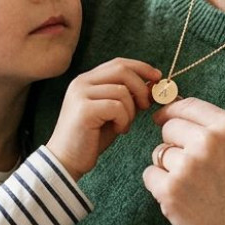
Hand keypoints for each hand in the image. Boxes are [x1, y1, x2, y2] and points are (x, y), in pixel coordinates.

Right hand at [46, 57, 159, 178]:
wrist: (67, 161)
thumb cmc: (90, 138)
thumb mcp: (113, 113)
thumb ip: (128, 97)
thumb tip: (152, 85)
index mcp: (87, 80)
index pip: (118, 63)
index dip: (141, 68)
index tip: (158, 77)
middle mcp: (81, 82)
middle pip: (121, 70)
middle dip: (141, 87)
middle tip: (146, 105)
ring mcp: (81, 94)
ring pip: (122, 91)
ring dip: (131, 111)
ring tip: (123, 125)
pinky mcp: (84, 109)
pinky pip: (117, 107)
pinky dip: (124, 120)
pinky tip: (118, 130)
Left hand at [143, 97, 224, 224]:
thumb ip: (208, 128)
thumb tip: (168, 107)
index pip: (187, 105)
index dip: (171, 111)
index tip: (163, 118)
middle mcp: (208, 141)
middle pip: (169, 127)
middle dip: (174, 145)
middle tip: (194, 169)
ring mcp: (188, 165)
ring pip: (158, 153)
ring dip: (168, 169)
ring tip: (194, 188)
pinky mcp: (170, 189)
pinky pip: (150, 175)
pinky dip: (160, 187)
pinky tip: (182, 199)